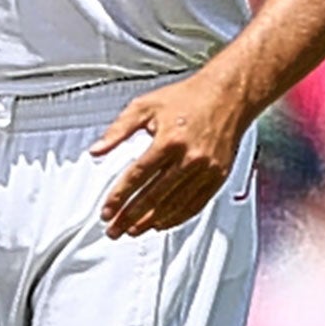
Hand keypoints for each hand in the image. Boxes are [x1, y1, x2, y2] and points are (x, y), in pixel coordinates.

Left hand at [91, 72, 245, 238]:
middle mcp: (189, 158)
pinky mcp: (218, 176)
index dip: (119, 197)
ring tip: (133, 230)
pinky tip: (161, 223)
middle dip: (130, 216)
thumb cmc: (187, 98)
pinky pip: (195, 204)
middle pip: (153, 196)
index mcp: (169, 140)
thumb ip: (117, 130)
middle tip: (114, 230)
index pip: (137, 176)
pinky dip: (176, 217)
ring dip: (150, 221)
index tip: (107, 211)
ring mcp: (206, 170)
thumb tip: (96, 151)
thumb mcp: (145, 106)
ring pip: (174, 204)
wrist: (228, 95)